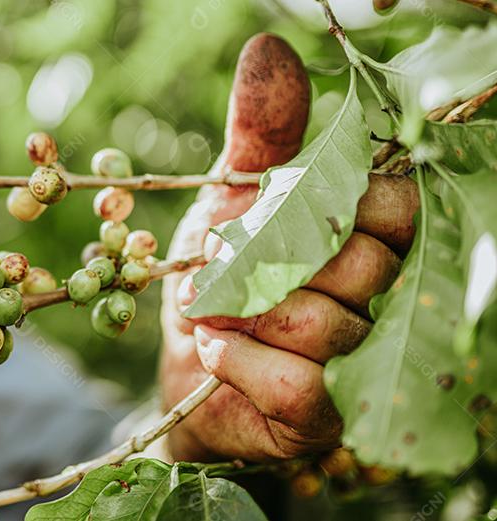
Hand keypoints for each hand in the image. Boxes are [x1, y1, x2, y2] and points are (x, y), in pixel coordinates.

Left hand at [157, 33, 419, 461]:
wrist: (180, 361)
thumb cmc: (215, 275)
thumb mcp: (229, 196)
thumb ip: (259, 134)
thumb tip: (270, 51)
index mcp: (361, 239)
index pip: (393, 208)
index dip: (327, 204)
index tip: (267, 209)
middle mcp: (374, 299)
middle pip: (358, 264)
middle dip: (267, 259)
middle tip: (220, 265)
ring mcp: (354, 361)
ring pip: (325, 323)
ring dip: (243, 311)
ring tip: (207, 307)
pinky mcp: (321, 416)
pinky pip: (300, 382)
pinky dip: (241, 360)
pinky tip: (212, 346)